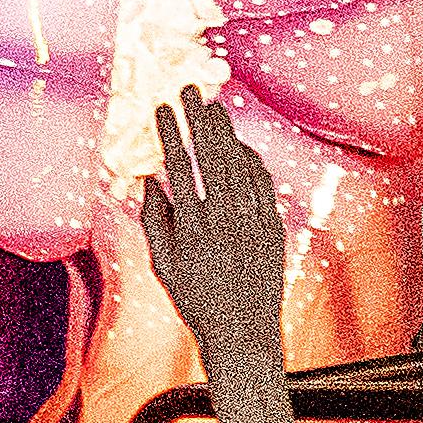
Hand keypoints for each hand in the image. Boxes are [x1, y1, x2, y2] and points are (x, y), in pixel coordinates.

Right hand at [140, 84, 296, 372]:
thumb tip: (148, 178)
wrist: (244, 335)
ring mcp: (253, 224)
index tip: (160, 106)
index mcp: (191, 230)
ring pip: (239, 165)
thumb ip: (154, 220)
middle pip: (211, 156)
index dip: (169, 133)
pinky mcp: (273, 229)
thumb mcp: (162, 265)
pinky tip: (239, 144)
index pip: (179, 167)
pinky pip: (262, 184)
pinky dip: (251, 160)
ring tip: (213, 106)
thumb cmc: (195, 302)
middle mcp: (224, 222)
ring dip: (226, 132)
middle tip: (188, 88)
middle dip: (198, 118)